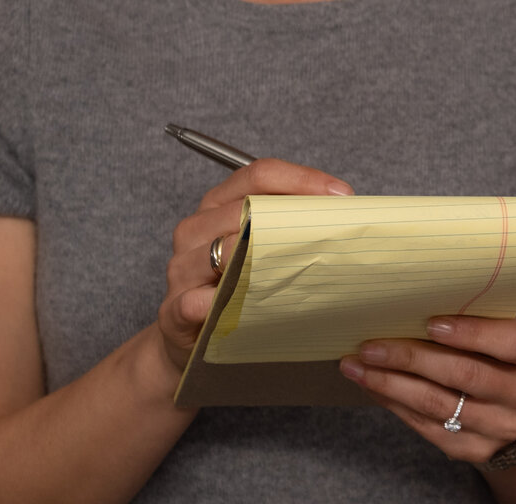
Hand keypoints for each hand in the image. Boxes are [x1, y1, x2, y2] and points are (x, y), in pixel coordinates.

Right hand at [155, 158, 353, 368]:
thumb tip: (342, 213)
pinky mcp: (174, 310)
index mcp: (218, 205)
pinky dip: (219, 303)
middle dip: (293, 219)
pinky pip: (194, 301)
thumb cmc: (235, 288)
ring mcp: (182, 268)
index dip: (302, 179)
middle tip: (333, 234)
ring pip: (221, 250)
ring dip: (261, 258)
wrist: (191, 340)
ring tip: (297, 269)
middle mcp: (196, 229)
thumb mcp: (259, 250)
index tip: (341, 194)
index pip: (258, 175)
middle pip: (243, 208)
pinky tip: (244, 310)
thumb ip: (287, 227)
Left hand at [341, 316, 515, 463]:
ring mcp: (500, 427)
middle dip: (411, 359)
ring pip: (437, 405)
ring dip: (390, 384)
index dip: (472, 333)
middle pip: (465, 375)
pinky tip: (373, 386)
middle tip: (370, 346)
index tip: (430, 323)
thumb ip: (476, 319)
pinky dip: (394, 403)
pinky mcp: (473, 449)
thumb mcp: (505, 334)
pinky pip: (427, 426)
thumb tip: (410, 303)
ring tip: (357, 367)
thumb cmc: (503, 359)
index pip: (513, 343)